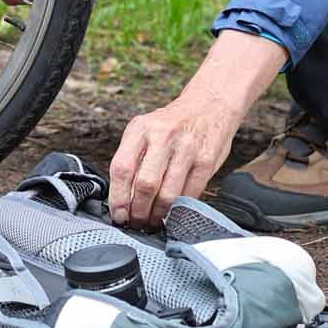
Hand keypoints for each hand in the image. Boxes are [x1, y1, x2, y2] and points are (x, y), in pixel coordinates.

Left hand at [108, 86, 242, 227]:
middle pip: (145, 185)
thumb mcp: (145, 130)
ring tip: (153, 221)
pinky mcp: (206, 161)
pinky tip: (172, 211)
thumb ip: (132, 158)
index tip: (118, 214)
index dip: (118, 197)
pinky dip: (178, 208)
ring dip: (157, 214)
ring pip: (168, 194)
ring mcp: (187, 148)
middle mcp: (163, 136)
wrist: (209, 105)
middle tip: (136, 222)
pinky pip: (189, 194)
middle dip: (138, 211)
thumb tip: (121, 197)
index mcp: (141, 128)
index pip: (122, 168)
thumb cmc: (172, 124)